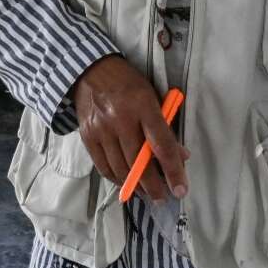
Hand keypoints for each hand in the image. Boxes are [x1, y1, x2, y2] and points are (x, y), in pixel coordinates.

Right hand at [71, 55, 188, 202]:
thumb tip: (180, 157)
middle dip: (154, 187)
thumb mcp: (151, 97)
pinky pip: (103, 167)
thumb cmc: (127, 83)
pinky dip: (116, 179)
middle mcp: (120, 118)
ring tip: (147, 193)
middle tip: (163, 198)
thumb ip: (165, 127)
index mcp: (142, 105)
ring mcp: (101, 129)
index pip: (161, 145)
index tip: (181, 189)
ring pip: (121, 169)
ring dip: (136, 187)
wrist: (90, 69)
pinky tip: (126, 182)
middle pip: (139, 164)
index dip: (173, 171)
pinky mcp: (87, 136)